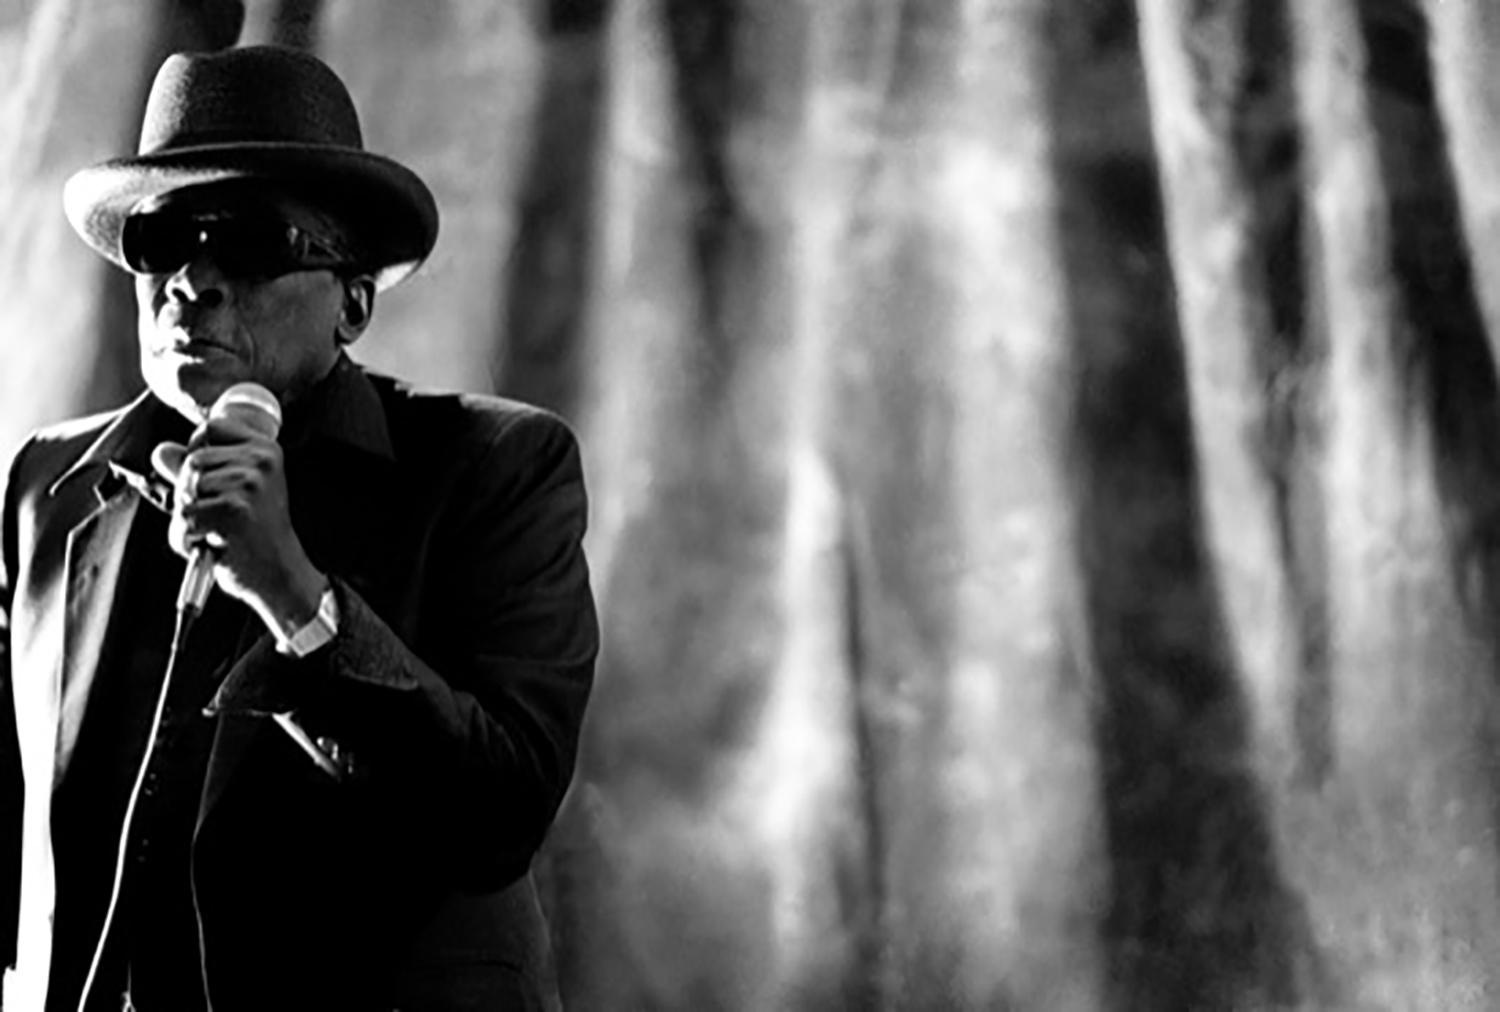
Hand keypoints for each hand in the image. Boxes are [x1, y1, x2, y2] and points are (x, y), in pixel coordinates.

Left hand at [152, 415, 325, 635]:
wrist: (280, 574)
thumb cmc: (257, 535)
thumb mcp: (234, 492)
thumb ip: (200, 468)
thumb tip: (162, 452)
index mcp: (266, 450)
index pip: (210, 428)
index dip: (198, 450)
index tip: (213, 477)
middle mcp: (260, 463)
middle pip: (192, 459)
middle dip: (190, 491)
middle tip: (217, 515)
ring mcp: (248, 486)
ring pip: (185, 489)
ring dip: (188, 516)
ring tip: (215, 530)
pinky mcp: (232, 512)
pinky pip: (183, 519)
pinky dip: (186, 539)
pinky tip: (209, 544)